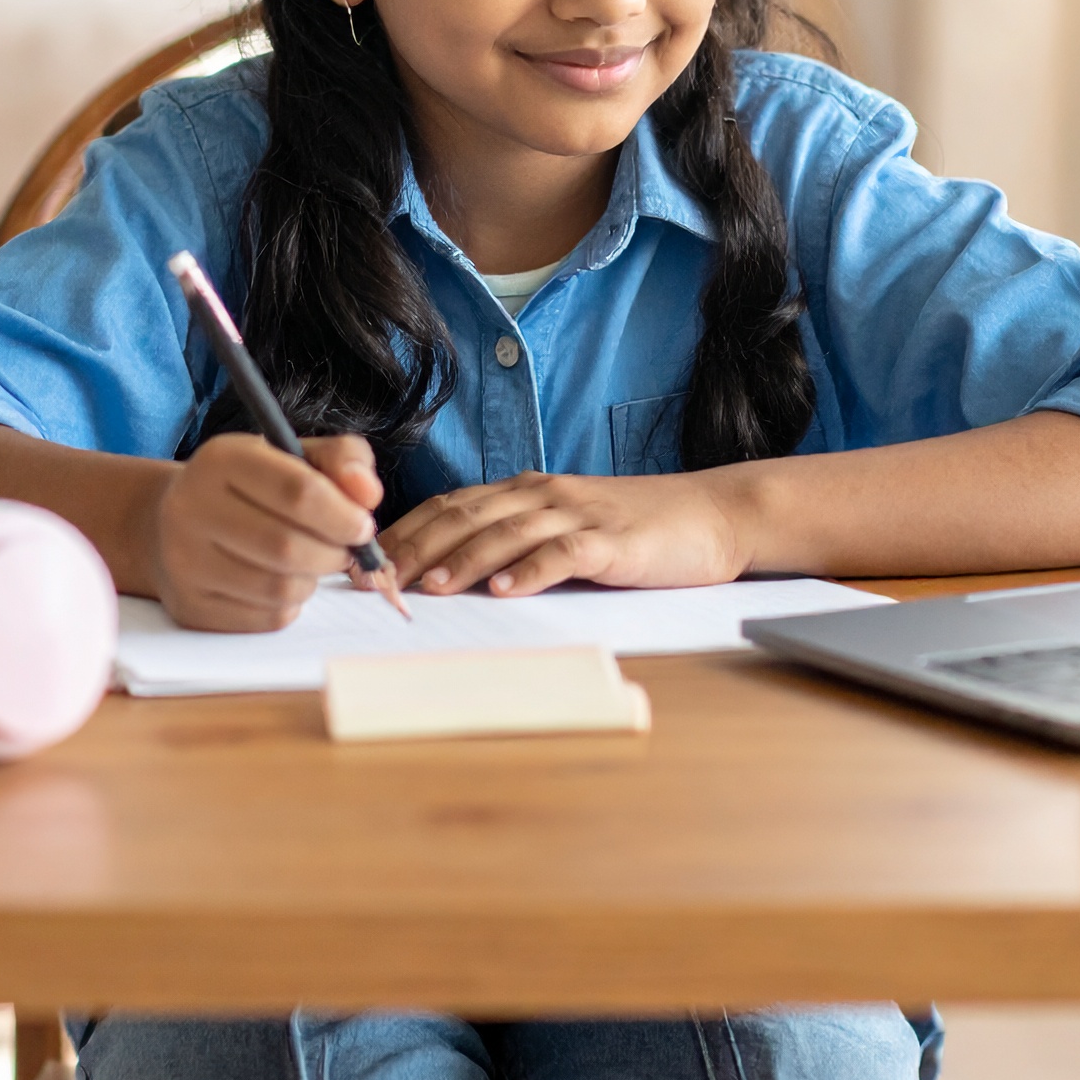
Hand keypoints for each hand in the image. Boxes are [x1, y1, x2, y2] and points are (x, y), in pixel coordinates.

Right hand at [150, 433, 383, 630]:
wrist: (178, 522)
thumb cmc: (253, 487)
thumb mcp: (295, 455)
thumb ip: (343, 460)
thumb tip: (368, 495)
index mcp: (222, 459)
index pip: (298, 492)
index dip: (342, 515)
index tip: (362, 525)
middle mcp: (191, 508)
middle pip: (288, 547)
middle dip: (334, 553)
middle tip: (344, 550)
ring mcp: (184, 561)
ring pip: (280, 588)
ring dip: (313, 580)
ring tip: (311, 563)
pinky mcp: (190, 605)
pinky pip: (266, 618)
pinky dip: (291, 605)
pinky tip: (282, 581)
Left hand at [385, 469, 745, 598]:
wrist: (713, 515)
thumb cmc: (637, 529)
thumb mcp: (568, 524)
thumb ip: (519, 537)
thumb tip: (454, 571)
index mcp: (528, 489)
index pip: (452, 505)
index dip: (406, 531)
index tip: (366, 562)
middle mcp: (546, 494)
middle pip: (467, 515)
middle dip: (417, 548)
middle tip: (377, 581)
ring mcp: (580, 514)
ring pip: (508, 532)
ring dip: (463, 560)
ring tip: (427, 587)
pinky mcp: (613, 542)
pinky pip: (564, 553)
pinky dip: (530, 571)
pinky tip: (504, 590)